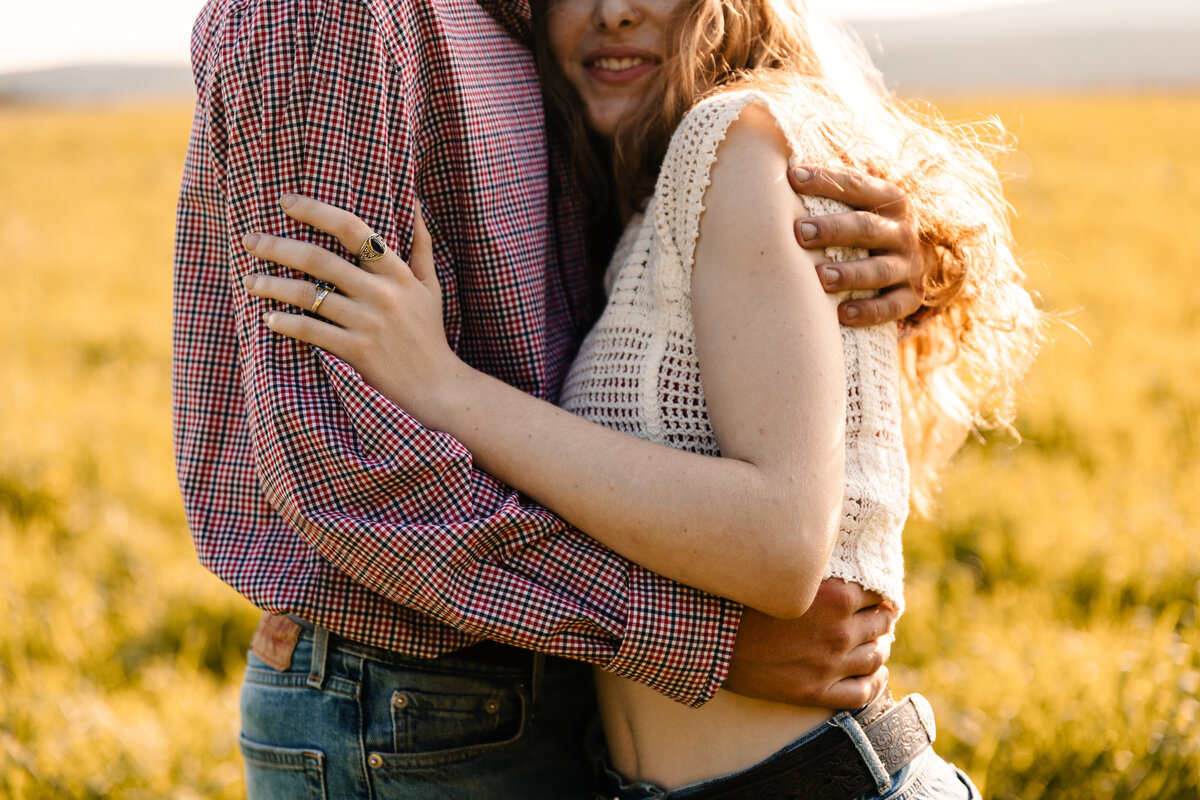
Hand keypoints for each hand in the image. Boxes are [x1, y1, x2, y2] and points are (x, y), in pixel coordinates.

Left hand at [241, 194, 453, 418]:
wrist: (438, 386)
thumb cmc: (429, 334)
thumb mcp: (431, 286)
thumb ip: (421, 245)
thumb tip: (415, 204)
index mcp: (397, 272)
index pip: (353, 229)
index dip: (316, 211)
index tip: (286, 201)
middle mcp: (382, 293)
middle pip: (319, 259)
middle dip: (277, 246)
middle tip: (249, 239)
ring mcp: (368, 323)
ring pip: (308, 295)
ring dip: (272, 285)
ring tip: (249, 281)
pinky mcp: (357, 351)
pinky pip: (311, 331)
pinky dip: (286, 323)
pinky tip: (268, 318)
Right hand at [723, 578, 896, 707]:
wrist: (711, 638)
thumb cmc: (742, 598)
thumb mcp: (783, 573)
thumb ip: (814, 568)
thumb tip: (831, 559)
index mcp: (835, 597)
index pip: (875, 592)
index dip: (877, 590)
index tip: (875, 591)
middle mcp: (838, 632)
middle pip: (879, 623)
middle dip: (882, 616)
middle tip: (879, 613)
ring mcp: (829, 666)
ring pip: (875, 656)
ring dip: (881, 646)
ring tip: (878, 640)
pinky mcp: (816, 692)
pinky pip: (862, 693)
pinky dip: (876, 682)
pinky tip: (877, 673)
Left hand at [789, 166, 931, 327]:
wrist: (913, 262)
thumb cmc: (867, 227)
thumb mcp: (861, 204)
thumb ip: (836, 187)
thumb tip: (788, 164)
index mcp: (890, 200)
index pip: (857, 185)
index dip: (826, 180)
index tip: (793, 177)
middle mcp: (903, 231)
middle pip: (866, 227)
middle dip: (832, 230)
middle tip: (799, 232)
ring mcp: (909, 266)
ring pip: (879, 270)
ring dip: (849, 273)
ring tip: (820, 277)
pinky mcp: (910, 297)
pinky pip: (891, 307)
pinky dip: (867, 311)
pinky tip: (841, 314)